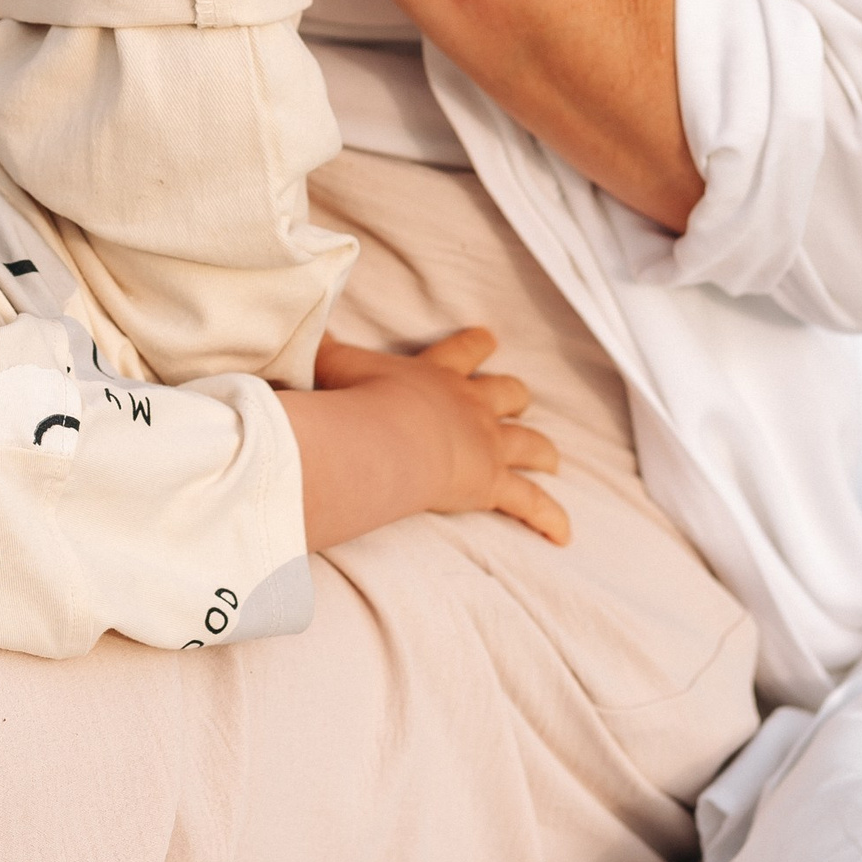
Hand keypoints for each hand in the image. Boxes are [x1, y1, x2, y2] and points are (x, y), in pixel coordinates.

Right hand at [282, 328, 568, 552]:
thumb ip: (320, 348)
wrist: (383, 438)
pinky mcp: (492, 483)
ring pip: (531, 444)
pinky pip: (530, 503)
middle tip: (518, 400)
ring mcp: (487, 443)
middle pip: (508, 392)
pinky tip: (564, 534)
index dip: (477, 344)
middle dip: (515, 397)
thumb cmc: (357, 400)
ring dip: (543, 451)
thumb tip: (297, 327)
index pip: (465, 350)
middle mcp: (470, 404)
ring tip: (552, 460)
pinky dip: (549, 518)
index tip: (488, 339)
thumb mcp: (333, 363)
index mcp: (437, 374)